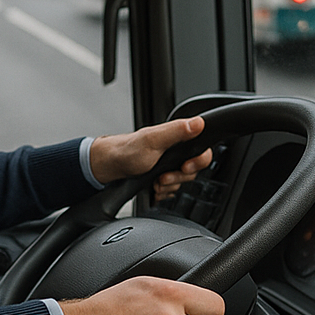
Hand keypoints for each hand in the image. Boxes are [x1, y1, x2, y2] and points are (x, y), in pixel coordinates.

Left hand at [88, 116, 212, 200]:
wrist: (110, 167)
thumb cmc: (128, 151)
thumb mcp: (153, 140)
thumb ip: (177, 131)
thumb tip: (198, 122)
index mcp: (177, 138)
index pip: (203, 151)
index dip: (198, 162)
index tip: (185, 167)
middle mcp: (176, 151)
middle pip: (194, 170)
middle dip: (178, 177)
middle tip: (164, 177)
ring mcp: (169, 166)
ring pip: (182, 182)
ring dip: (169, 186)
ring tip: (155, 183)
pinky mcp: (162, 178)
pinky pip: (172, 190)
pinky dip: (163, 192)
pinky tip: (153, 188)